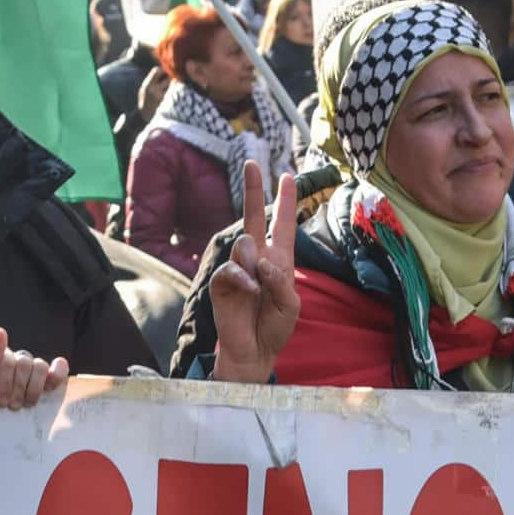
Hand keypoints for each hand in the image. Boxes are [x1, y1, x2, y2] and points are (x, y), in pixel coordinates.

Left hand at [0, 327, 68, 410]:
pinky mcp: (51, 381)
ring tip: (27, 403)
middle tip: (13, 406)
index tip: (1, 401)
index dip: (5, 381)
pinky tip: (53, 383)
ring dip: (34, 387)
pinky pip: (59, 370)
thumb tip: (2, 331)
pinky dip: (59, 372)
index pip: (8, 360)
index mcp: (4, 359)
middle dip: (18, 387)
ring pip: (40, 366)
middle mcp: (21, 361)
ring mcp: (37, 370)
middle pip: (24, 363)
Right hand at [205, 162, 301, 384]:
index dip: (285, 201)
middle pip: (252, 216)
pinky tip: (249, 290)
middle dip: (253, 189)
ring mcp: (238, 267)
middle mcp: (257, 258)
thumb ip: (281, 279)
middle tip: (252, 163)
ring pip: (244, 243)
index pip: (282, 224)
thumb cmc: (275, 327)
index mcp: (279, 259)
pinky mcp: (222, 281)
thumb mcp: (291, 304)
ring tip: (257, 287)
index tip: (288, 176)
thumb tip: (261, 259)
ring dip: (254, 262)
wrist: (254, 351)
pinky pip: (231, 268)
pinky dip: (243, 278)